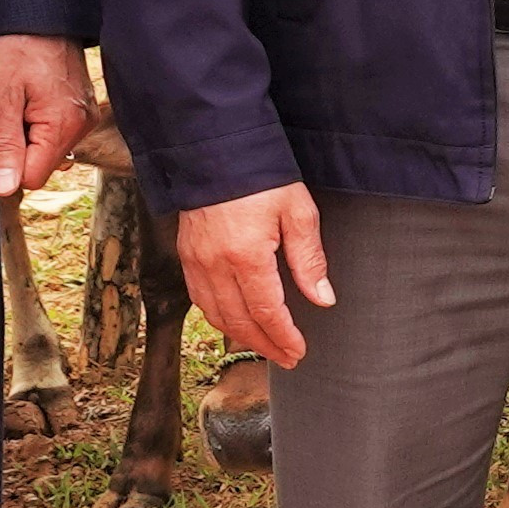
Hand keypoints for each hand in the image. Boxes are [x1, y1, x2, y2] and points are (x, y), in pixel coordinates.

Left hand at [0, 35, 93, 195]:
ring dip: (29, 136)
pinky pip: (57, 134)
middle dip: (19, 149)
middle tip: (7, 111)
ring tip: (20, 101)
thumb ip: (4, 145)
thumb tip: (4, 188)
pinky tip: (32, 99)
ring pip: (48, 151)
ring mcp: (86, 117)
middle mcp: (82, 126)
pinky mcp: (83, 108)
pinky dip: (40, 124)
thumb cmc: (16, 48)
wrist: (39, 13)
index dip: (6, 163)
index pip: (31, 178)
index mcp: (64, 126)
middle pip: (42, 166)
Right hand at [181, 183, 334, 370]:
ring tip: (265, 346)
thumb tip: (322, 299)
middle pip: (240, 321)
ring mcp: (195, 261)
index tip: (298, 351)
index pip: (267, 311)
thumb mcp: (298, 212)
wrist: (215, 149)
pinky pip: (200, 299)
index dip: (283, 336)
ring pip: (216, 315)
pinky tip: (236, 321)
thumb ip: (309, 259)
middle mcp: (215, 264)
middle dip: (265, 345)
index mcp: (246, 256)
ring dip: (241, 336)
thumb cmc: (261, 176)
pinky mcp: (186, 255)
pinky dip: (219, 317)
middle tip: (287, 358)